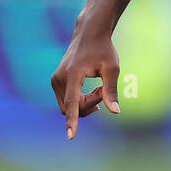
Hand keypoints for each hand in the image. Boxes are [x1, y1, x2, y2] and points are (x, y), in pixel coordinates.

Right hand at [50, 21, 120, 139]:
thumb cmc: (103, 50)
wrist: (89, 34)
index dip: (72, 121)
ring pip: (69, 107)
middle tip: (103, 91)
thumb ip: (111, 91)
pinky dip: (80, 100)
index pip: (73, 103)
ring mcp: (55, 80)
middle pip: (73, 108)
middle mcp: (59, 79)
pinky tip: (92, 88)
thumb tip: (115, 112)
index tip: (71, 136)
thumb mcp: (112, 69)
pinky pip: (67, 101)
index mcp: (72, 75)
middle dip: (90, 105)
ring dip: (86, 103)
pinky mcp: (56, 82)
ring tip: (98, 87)